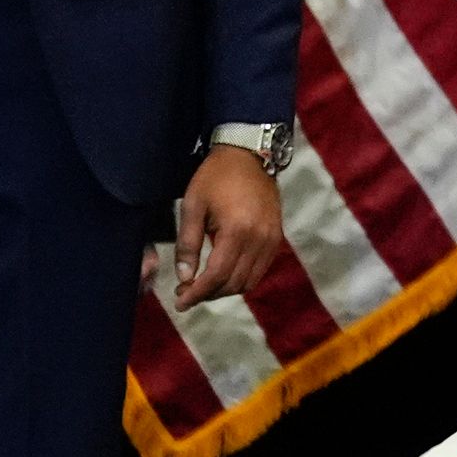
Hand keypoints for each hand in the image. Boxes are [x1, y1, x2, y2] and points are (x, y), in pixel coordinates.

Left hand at [169, 148, 285, 307]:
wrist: (249, 154)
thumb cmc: (216, 177)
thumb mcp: (193, 206)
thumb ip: (188, 244)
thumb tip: (184, 277)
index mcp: (237, 230)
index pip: (217, 276)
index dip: (196, 293)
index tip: (179, 302)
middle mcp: (259, 239)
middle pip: (233, 283)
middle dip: (207, 294)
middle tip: (186, 292)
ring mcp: (271, 239)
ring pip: (248, 282)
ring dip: (225, 289)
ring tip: (204, 284)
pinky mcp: (276, 238)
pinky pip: (260, 270)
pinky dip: (241, 279)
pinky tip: (224, 273)